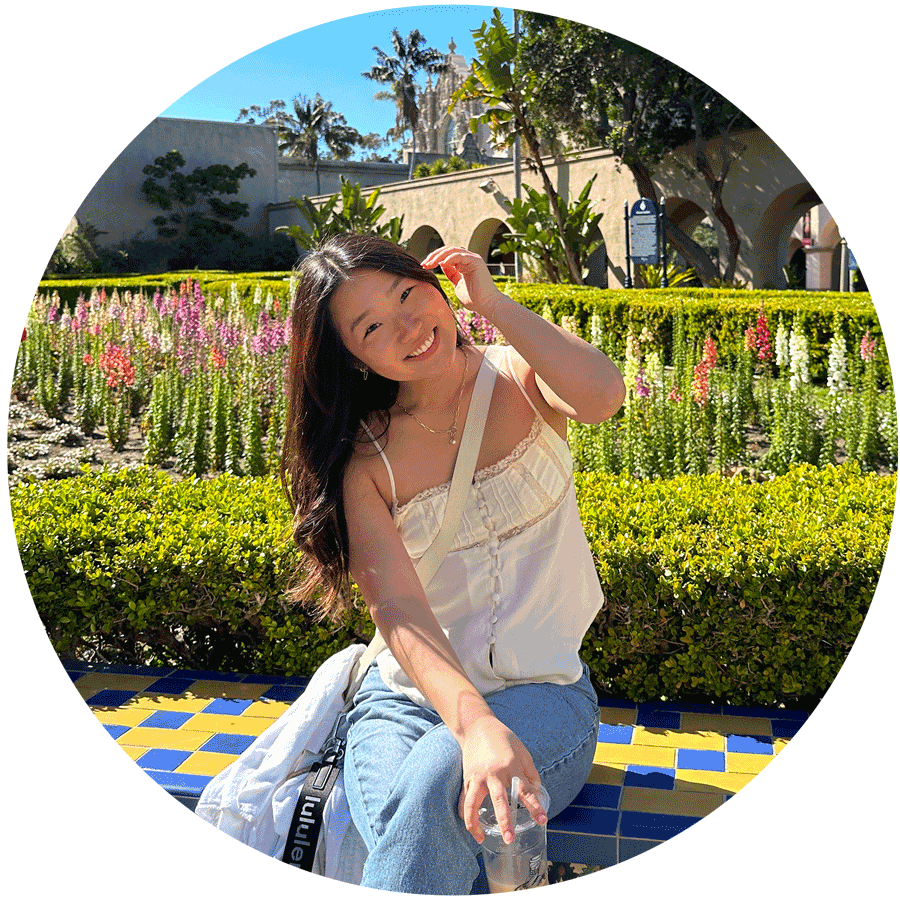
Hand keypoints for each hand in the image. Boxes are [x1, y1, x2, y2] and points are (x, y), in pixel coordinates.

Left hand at [421, 246, 504, 318]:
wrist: (487, 305)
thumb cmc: (474, 300)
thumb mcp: (457, 285)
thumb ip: (451, 275)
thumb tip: (442, 266)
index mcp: (464, 265)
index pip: (446, 256)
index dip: (434, 260)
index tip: (424, 266)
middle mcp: (468, 259)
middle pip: (448, 251)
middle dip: (434, 256)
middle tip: (424, 264)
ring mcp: (473, 259)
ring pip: (452, 251)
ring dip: (439, 256)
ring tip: (430, 263)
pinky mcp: (476, 261)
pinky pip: (460, 255)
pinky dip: (449, 258)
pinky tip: (441, 263)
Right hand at [457, 714, 546, 845]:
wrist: (477, 726)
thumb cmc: (503, 738)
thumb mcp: (523, 752)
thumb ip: (531, 773)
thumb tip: (538, 794)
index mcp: (510, 765)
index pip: (525, 790)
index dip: (534, 806)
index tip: (542, 820)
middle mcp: (493, 773)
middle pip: (499, 800)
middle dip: (505, 821)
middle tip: (510, 838)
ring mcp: (477, 776)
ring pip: (473, 804)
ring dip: (476, 823)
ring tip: (481, 839)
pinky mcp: (467, 778)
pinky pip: (464, 800)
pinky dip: (466, 815)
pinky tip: (472, 828)